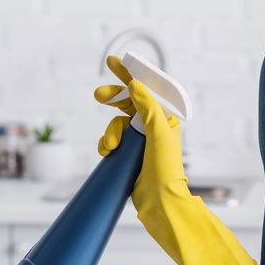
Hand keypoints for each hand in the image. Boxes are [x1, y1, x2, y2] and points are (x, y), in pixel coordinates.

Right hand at [94, 55, 186, 202]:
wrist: (159, 203)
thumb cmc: (165, 169)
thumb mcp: (158, 133)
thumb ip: (148, 107)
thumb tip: (136, 84)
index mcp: (165, 118)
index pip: (146, 90)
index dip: (131, 75)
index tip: (114, 61)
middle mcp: (153, 126)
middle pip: (128, 103)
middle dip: (113, 98)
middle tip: (98, 95)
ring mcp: (139, 141)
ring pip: (117, 124)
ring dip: (110, 131)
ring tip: (112, 146)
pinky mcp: (128, 154)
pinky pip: (111, 140)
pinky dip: (106, 144)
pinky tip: (108, 152)